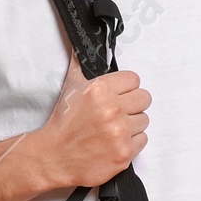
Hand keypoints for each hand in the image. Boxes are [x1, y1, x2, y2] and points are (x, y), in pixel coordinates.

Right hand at [30, 52, 150, 190]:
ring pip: (144, 120)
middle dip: (132, 105)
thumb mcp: (70, 86)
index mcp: (100, 89)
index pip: (134, 79)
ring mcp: (119, 132)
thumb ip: (80, 62)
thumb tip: (80, 43)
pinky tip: (115, 142)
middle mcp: (112, 109)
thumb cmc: (63, 124)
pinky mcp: (125, 152)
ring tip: (113, 129)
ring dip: (132, 124)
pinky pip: (143, 139)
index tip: (118, 95)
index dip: (126, 88)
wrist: (56, 157)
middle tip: (117, 113)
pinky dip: (132, 142)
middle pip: (144, 98)